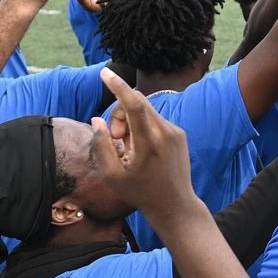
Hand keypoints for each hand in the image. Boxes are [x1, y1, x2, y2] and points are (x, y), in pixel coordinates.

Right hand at [90, 68, 199, 219]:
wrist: (174, 204)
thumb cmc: (139, 192)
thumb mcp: (111, 174)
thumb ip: (101, 144)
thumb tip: (97, 119)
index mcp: (149, 142)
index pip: (134, 104)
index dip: (119, 86)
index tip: (105, 73)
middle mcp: (166, 133)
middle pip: (137, 103)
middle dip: (120, 114)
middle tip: (116, 139)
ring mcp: (176, 132)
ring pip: (146, 110)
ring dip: (131, 122)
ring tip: (130, 150)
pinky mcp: (180, 134)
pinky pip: (155, 119)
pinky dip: (143, 127)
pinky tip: (143, 151)